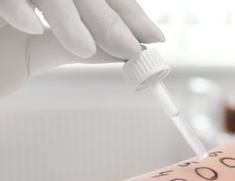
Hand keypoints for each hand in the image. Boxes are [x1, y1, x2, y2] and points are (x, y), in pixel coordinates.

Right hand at [0, 0, 164, 96]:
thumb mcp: (31, 52)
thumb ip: (71, 46)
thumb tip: (121, 50)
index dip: (126, 12)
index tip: (153, 36)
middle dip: (107, 16)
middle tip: (136, 45)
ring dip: (69, 14)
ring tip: (84, 47)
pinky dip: (15, 6)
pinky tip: (30, 26)